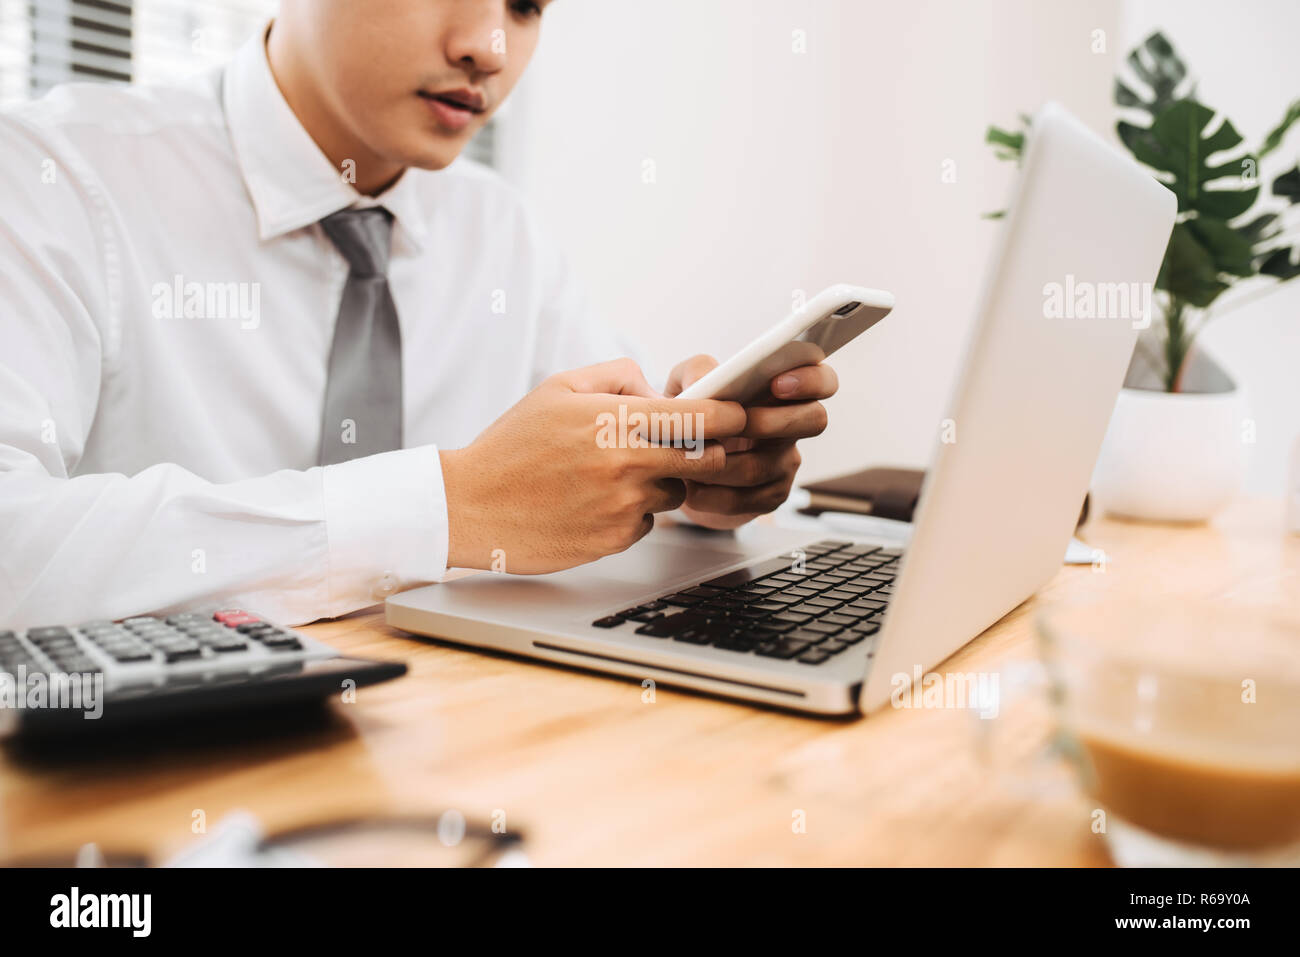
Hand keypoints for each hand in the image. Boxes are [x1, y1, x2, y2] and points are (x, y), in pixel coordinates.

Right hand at [440, 358, 746, 572]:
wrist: (471, 505)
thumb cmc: (513, 445)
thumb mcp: (559, 388)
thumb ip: (616, 377)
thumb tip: (657, 389)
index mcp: (616, 421)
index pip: (703, 418)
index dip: (731, 417)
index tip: (738, 416)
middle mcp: (627, 465)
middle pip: (707, 461)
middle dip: (708, 454)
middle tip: (690, 448)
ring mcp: (623, 506)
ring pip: (676, 494)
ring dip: (662, 485)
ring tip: (614, 476)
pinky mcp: (614, 539)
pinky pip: (646, 523)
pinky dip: (633, 514)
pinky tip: (594, 503)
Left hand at [664, 353, 837, 529]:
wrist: (680, 464)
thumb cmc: (692, 416)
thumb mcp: (685, 384)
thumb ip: (694, 371)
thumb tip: (705, 379)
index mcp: (779, 393)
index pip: (822, 381)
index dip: (812, 380)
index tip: (778, 384)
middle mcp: (790, 427)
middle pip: (815, 420)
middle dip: (772, 421)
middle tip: (735, 423)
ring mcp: (783, 464)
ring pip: (760, 467)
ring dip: (719, 464)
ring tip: (688, 459)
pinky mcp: (769, 497)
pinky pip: (745, 499)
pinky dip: (710, 494)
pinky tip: (690, 488)